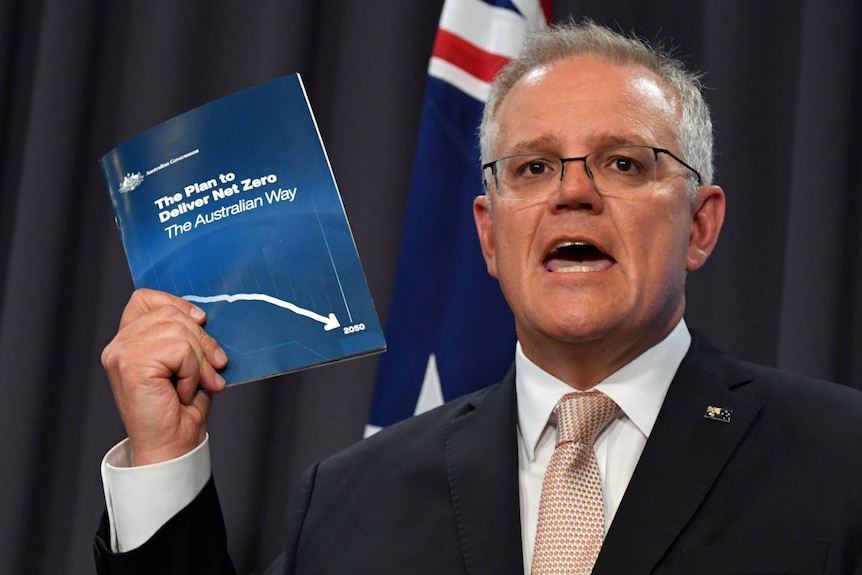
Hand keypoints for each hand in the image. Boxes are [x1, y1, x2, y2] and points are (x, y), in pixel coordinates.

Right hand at [101, 288, 227, 465]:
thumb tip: (204, 316)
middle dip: (202, 340)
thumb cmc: (180, 410)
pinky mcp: (130, 365)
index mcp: (128, 340)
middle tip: (212, 369)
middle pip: (171, 314)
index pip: (146, 298)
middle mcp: (118, 344)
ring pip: (178, 330)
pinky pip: (179, 349)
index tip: (200, 323)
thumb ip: (187, 337)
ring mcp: (121, 353)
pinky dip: (192, 371)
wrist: (172, 447)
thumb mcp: (188, 363)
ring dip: (199, 360)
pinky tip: (183, 391)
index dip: (177, 305)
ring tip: (196, 384)